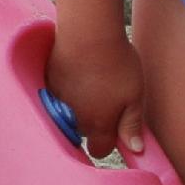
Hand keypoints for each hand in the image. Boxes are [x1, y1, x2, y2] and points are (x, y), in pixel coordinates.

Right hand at [45, 25, 146, 160]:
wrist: (87, 33)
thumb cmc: (115, 64)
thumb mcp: (134, 95)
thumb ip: (132, 125)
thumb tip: (136, 150)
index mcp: (98, 125)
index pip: (100, 150)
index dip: (110, 140)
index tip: (116, 126)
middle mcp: (75, 119)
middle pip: (84, 132)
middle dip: (93, 121)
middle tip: (106, 96)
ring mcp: (58, 102)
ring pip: (69, 113)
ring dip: (78, 105)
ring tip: (91, 81)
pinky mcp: (48, 84)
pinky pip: (57, 96)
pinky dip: (66, 89)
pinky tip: (77, 72)